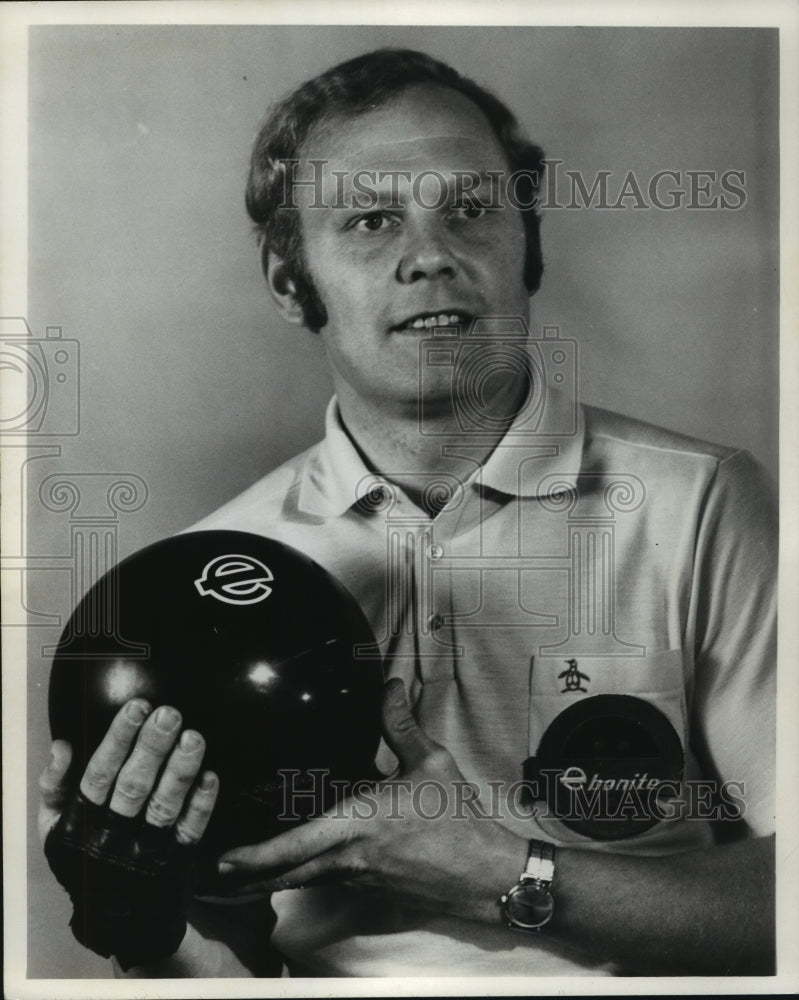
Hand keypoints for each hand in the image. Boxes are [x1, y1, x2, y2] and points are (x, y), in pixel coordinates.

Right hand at [39, 699, 218, 969]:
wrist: (114, 919)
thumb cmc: (84, 856)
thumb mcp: (55, 828)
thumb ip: (54, 786)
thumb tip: (63, 745)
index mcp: (82, 822)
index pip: (99, 775)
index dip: (117, 740)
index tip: (137, 707)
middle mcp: (114, 837)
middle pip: (134, 786)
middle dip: (152, 747)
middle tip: (170, 713)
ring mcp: (147, 850)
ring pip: (165, 805)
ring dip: (181, 770)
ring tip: (194, 736)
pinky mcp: (177, 862)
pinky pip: (190, 830)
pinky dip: (201, 804)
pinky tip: (210, 776)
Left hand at [217, 679, 523, 921]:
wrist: (486, 873)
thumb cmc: (460, 820)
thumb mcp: (432, 763)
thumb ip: (402, 725)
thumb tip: (390, 687)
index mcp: (361, 825)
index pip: (298, 845)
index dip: (256, 854)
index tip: (222, 857)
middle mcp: (351, 857)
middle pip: (284, 875)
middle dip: (242, 878)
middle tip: (204, 875)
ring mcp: (357, 876)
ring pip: (299, 882)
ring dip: (263, 880)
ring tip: (229, 876)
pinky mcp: (367, 884)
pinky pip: (320, 881)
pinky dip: (293, 876)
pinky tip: (283, 868)